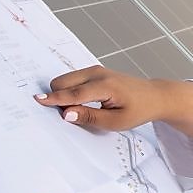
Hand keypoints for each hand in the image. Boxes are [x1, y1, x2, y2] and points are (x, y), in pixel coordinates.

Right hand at [34, 66, 192, 134]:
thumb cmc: (138, 110)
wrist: (154, 96)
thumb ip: (89, 117)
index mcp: (105, 86)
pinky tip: (81, 102)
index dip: (55, 99)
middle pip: (63, 82)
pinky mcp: (95, 72)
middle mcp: (98, 74)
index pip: (74, 93)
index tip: (37, 101)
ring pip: (66, 79)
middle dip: (59, 98)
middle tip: (70, 115)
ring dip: (65, 94)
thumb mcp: (115, 122)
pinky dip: (71, 90)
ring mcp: (96, 70)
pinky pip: (74, 79)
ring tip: (79, 109)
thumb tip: (66, 113)